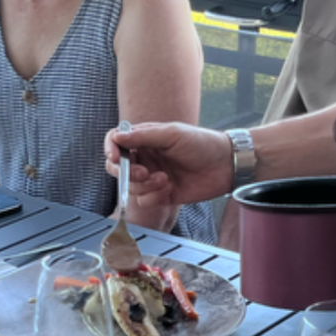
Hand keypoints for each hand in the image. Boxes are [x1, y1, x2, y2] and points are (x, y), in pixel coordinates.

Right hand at [105, 122, 233, 207]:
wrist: (225, 166)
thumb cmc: (202, 144)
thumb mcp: (172, 134)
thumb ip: (143, 136)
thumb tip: (117, 137)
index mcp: (145, 139)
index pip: (116, 142)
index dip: (110, 149)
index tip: (115, 157)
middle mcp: (145, 158)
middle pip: (117, 168)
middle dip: (127, 172)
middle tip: (144, 172)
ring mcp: (151, 178)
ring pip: (130, 187)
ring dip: (145, 185)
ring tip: (165, 179)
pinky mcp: (160, 195)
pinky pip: (144, 201)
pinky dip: (154, 197)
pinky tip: (170, 188)